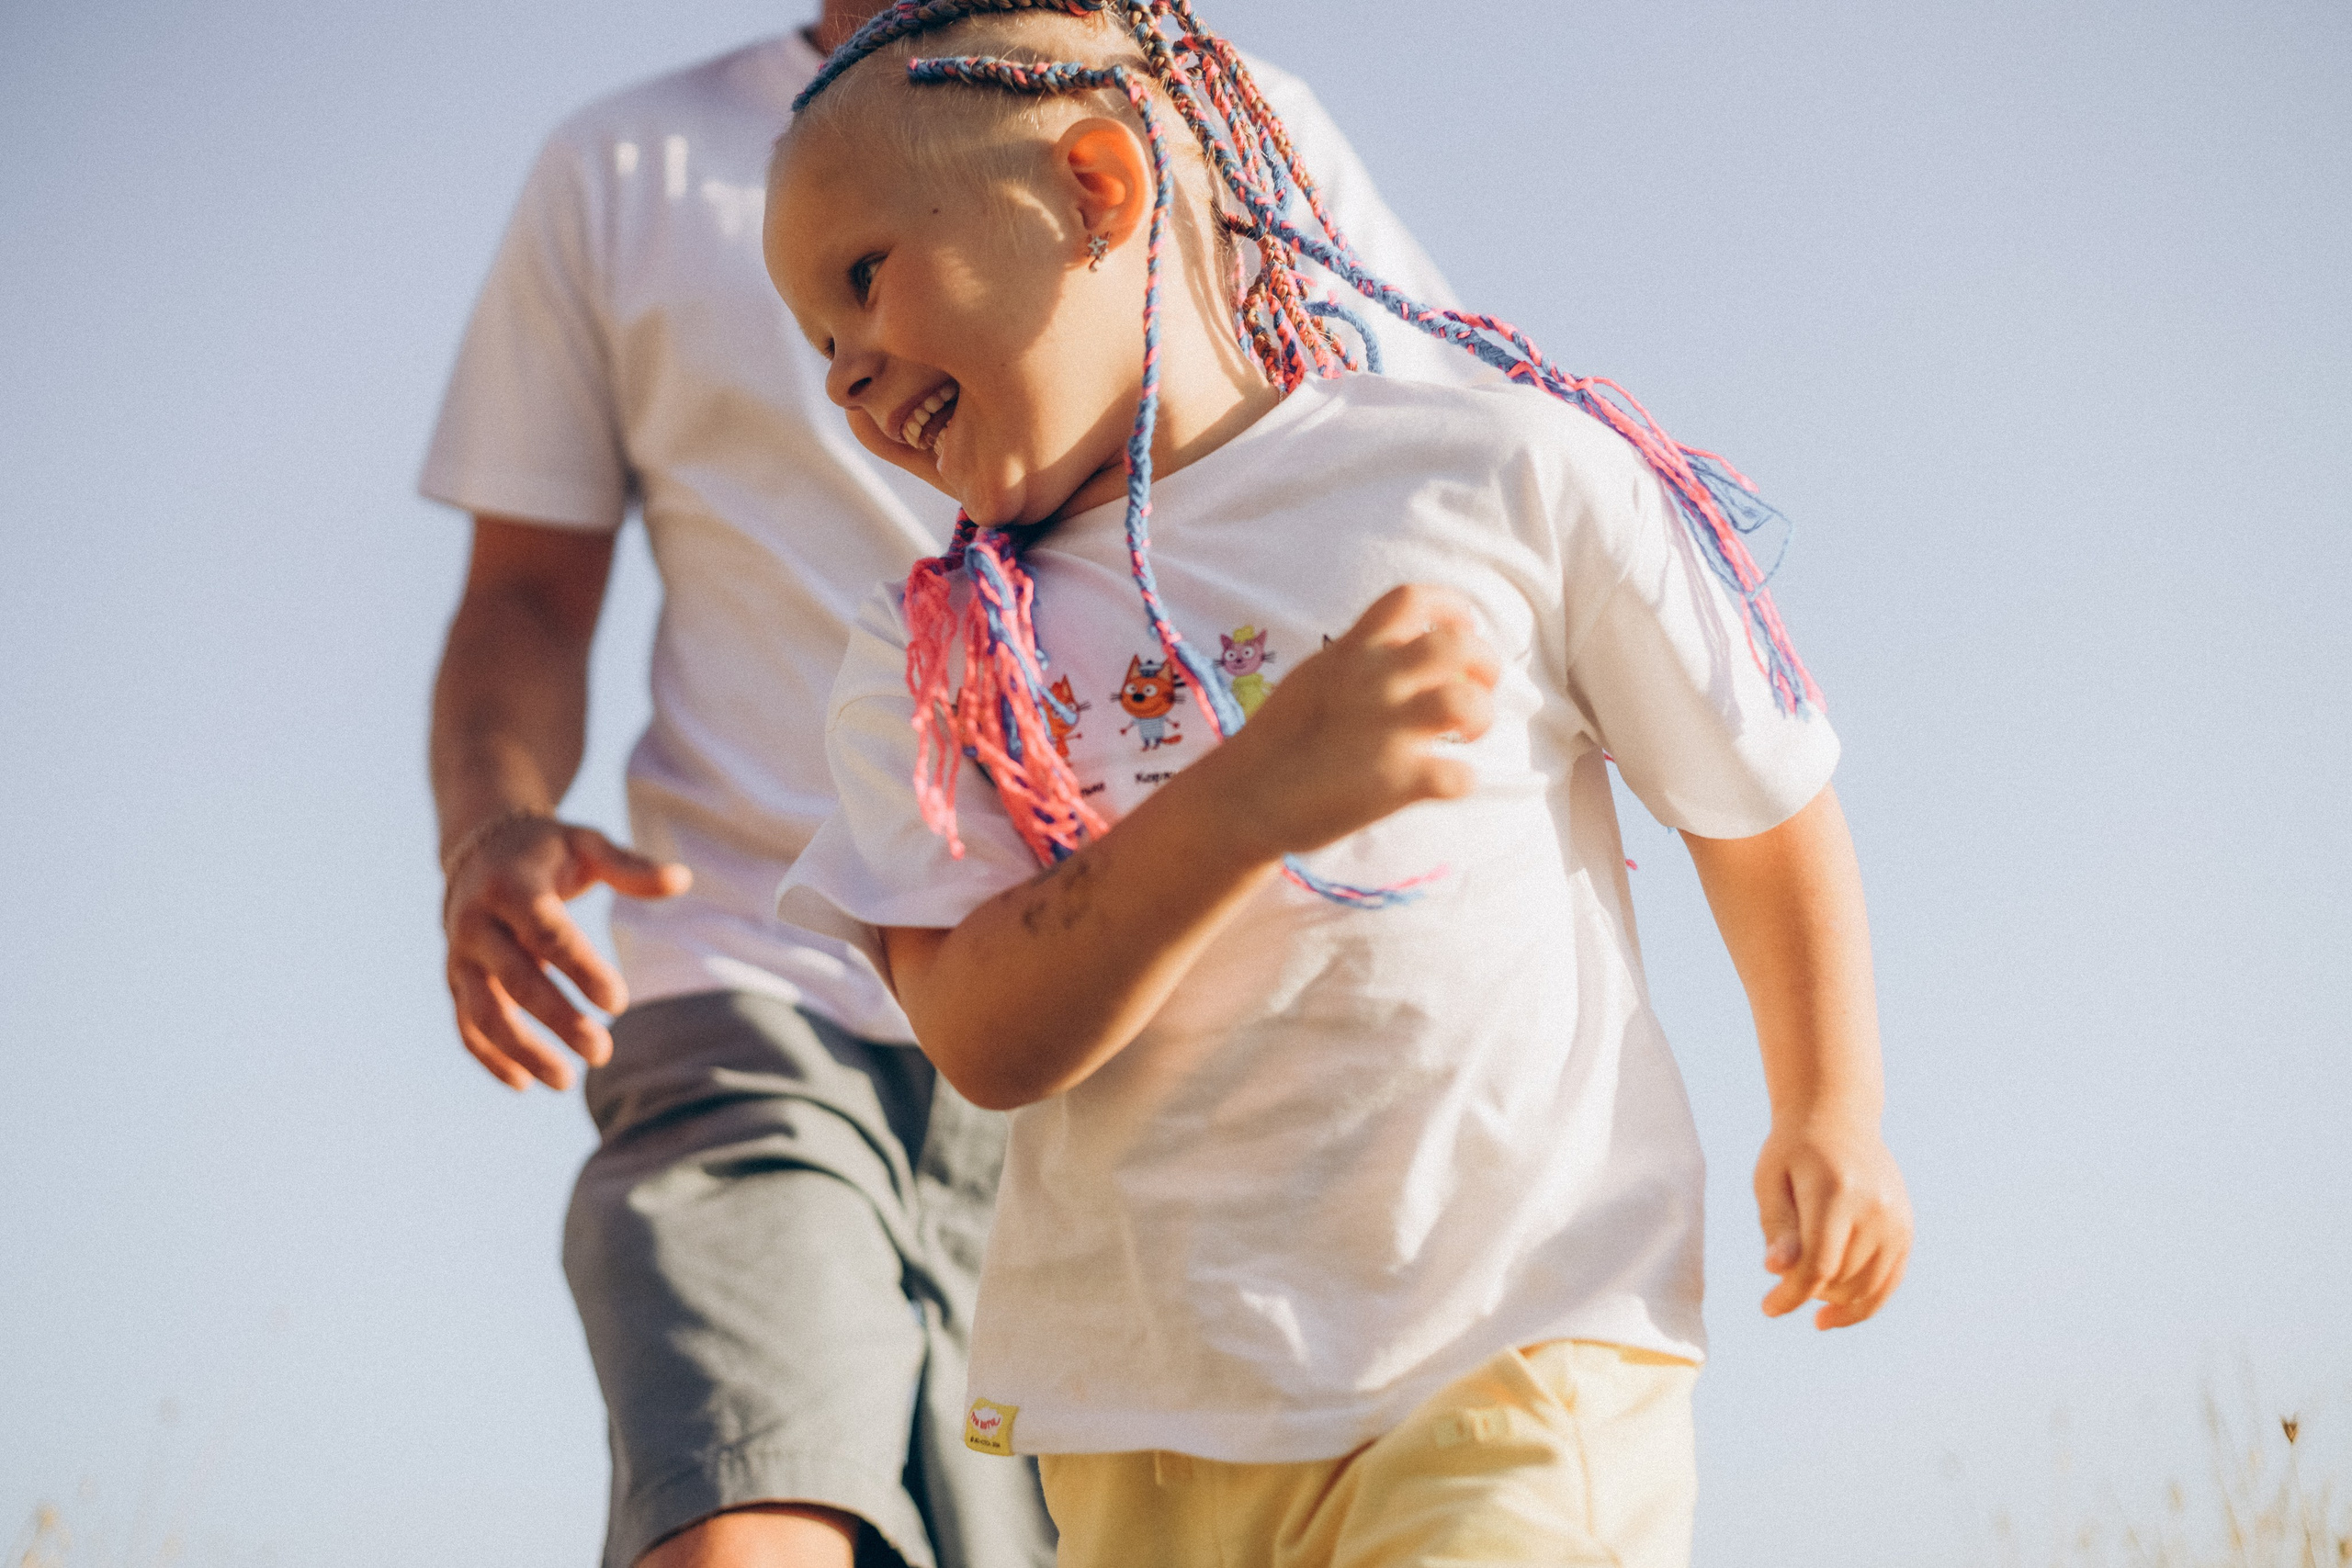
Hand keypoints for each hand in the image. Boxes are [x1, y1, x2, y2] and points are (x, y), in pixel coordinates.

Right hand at [441, 816, 690, 1090]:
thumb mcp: (586, 844)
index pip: (547, 934)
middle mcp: (477, 924)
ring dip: (522, 1050)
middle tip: (603, 1051)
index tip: (619, 1003)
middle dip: (557, 1019)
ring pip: (483, 1013)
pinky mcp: (455, 980)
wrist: (478, 849)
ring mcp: (460, 956)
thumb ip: (630, 866)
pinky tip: (525, 1083)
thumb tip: (683, 880)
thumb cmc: (547, 851)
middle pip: (515, 980)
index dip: (581, 969)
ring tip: (566, 1081)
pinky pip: (466, 1026)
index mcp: (511, 888)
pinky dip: (490, 1057)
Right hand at [1211, 584, 1500, 857]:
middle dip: (1485, 664)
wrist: (1240, 801)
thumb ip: (1356, 661)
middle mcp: (1373, 682)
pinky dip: (1463, 780)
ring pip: (1466, 703)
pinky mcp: (1395, 782)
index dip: (1452, 608)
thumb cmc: (1273, 743)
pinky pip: (1459, 776)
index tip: (1463, 628)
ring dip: (1481, 716)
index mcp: (1351, 653)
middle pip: (1458, 646)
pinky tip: (1446, 783)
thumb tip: (1398, 652)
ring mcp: (1386, 731)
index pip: (1412, 600)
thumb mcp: (1312, 678)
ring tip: (1467, 734)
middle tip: (1479, 688)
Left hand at [1755, 1116, 1912, 1327]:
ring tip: (1804, 1287)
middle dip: (1805, 1291)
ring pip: (1865, 1288)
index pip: (1818, 1263)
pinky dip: (1862, 1305)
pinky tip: (1831, 1314)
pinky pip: (1887, 1283)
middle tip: (1780, 1281)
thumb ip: (1776, 1227)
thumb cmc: (1793, 1153)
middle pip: (1840, 1278)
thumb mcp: (1770, 1181)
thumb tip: (1777, 1270)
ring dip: (1831, 1300)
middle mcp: (1875, 1208)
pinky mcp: (1906, 1231)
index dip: (1791, 1294)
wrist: (1838, 1121)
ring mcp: (1896, 1221)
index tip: (1768, 1308)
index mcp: (1837, 1192)